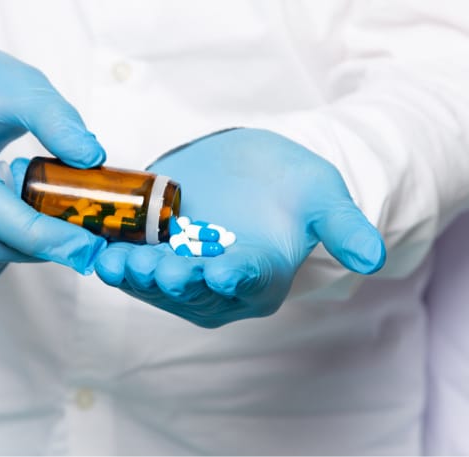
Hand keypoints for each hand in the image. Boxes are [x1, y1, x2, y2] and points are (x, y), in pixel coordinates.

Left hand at [94, 128, 385, 327]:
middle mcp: (219, 287)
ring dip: (134, 274)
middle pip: (195, 287)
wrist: (249, 169)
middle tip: (159, 269)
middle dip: (175, 280)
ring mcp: (182, 272)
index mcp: (262, 277)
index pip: (249, 281)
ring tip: (116, 262)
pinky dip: (112, 257)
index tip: (222, 271)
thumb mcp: (323, 198)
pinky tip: (94, 249)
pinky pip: (130, 261)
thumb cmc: (291, 186)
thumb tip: (374, 259)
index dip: (235, 277)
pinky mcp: (152, 253)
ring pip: (156, 281)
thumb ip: (344, 227)